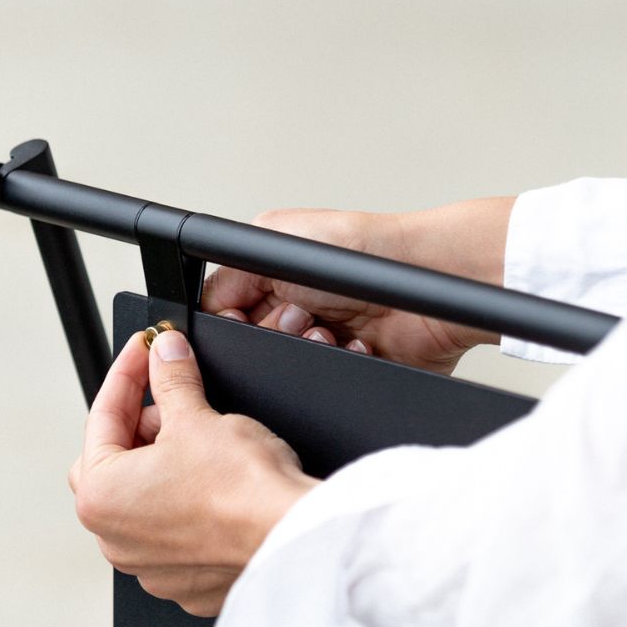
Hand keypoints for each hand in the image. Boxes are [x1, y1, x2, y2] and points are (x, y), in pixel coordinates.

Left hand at [68, 327, 317, 615]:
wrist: (293, 537)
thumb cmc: (241, 490)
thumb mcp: (197, 416)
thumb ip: (171, 378)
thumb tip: (166, 355)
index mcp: (101, 497)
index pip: (102, 417)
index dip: (128, 373)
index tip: (145, 350)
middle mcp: (115, 539)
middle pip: (115, 460)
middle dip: (141, 422)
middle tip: (173, 398)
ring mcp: (150, 565)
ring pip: (143, 497)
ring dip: (163, 463)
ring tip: (198, 439)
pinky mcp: (187, 579)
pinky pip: (173, 529)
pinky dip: (185, 502)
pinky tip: (211, 482)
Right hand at [202, 203, 512, 373]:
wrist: (426, 278)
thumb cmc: (361, 249)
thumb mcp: (275, 242)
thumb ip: (227, 274)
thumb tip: (200, 309)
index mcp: (276, 275)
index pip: (230, 314)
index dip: (237, 324)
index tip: (247, 322)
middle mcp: (300, 306)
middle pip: (258, 346)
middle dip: (277, 336)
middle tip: (301, 317)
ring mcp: (328, 338)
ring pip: (292, 369)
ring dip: (310, 354)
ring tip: (331, 331)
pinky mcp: (356, 365)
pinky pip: (330, 383)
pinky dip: (342, 366)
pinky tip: (356, 344)